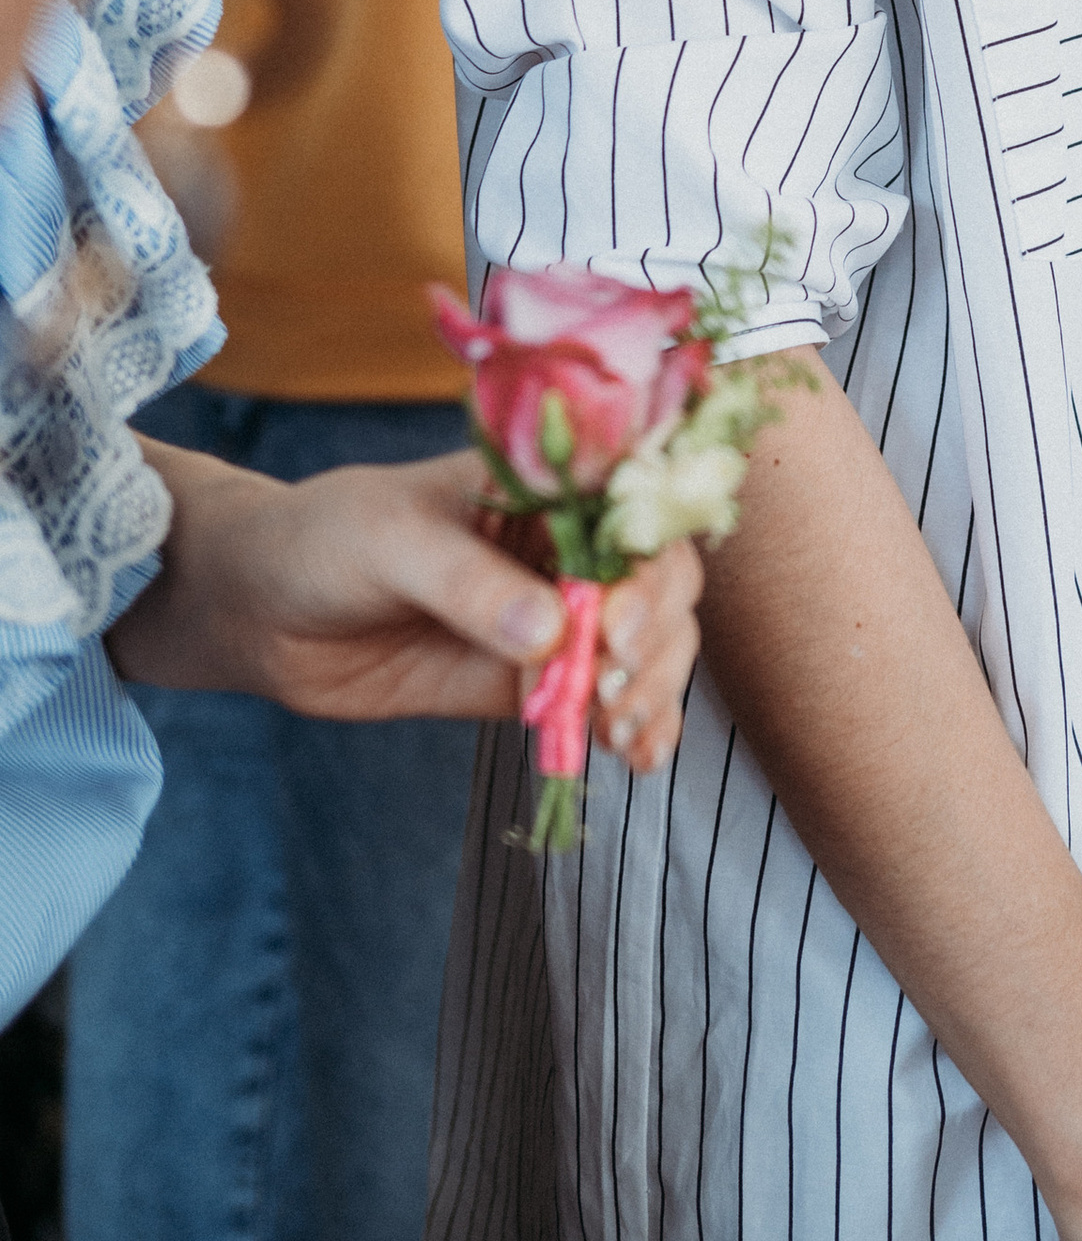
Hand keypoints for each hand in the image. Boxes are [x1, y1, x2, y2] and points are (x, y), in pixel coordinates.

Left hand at [111, 445, 702, 763]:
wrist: (261, 608)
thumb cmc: (324, 538)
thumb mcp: (391, 543)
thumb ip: (468, 585)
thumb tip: (551, 635)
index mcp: (546, 482)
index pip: (634, 506)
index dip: (647, 560)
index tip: (618, 620)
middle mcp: (566, 544)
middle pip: (660, 581)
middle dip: (655, 637)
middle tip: (611, 685)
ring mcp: (556, 614)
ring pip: (648, 646)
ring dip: (652, 690)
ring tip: (618, 733)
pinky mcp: (533, 678)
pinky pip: (601, 702)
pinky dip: (635, 729)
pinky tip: (636, 758)